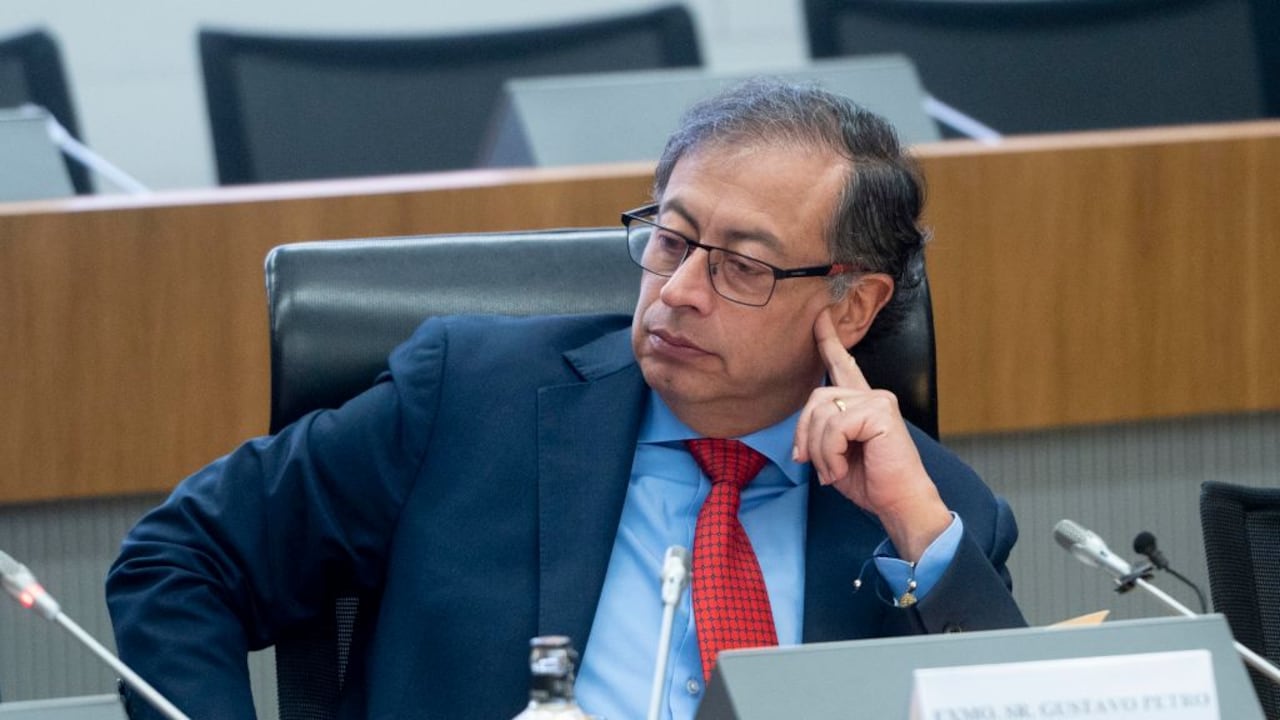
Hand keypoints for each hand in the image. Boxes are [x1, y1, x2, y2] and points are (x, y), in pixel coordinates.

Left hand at [792, 309, 951, 560]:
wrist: (899, 502)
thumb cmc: (871, 482)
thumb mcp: (835, 455)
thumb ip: (820, 434)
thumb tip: (798, 443)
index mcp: (863, 403)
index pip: (843, 365)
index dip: (829, 341)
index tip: (820, 318)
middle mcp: (873, 395)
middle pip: (815, 399)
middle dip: (805, 435)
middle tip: (811, 464)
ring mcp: (878, 401)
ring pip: (821, 415)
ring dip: (819, 451)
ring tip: (834, 471)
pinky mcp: (880, 412)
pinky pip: (834, 427)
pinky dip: (829, 454)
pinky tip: (842, 469)